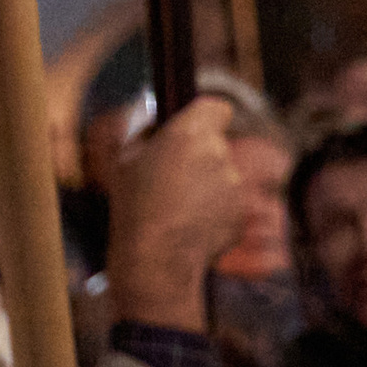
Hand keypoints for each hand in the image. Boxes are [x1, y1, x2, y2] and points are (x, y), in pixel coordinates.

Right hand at [104, 98, 242, 330]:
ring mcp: (235, 185)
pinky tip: (188, 226)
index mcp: (191, 133)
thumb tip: (156, 115)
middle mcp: (220, 154)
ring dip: (206, 186)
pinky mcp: (241, 213)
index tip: (193, 130)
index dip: (207, 117)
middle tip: (171, 177)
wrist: (156, 259)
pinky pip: (228, 204)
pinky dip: (213, 212)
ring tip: (176, 208)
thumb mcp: (125, 159)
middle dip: (200, 157)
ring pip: (223, 176)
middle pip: (216, 145)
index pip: (218, 107)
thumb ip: (146, 130)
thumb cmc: (133, 206)